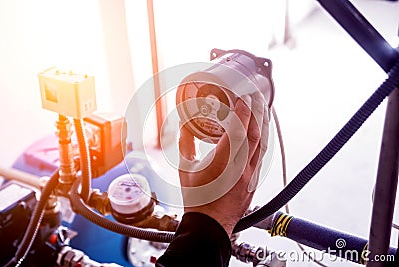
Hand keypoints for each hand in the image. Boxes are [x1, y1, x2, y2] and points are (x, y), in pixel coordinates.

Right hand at [178, 91, 268, 235]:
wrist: (209, 224)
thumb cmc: (196, 199)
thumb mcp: (185, 168)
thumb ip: (185, 143)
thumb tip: (184, 125)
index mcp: (223, 163)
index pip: (238, 131)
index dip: (243, 111)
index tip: (242, 97)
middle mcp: (241, 167)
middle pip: (255, 133)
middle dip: (257, 110)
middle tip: (255, 94)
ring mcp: (250, 174)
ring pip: (262, 143)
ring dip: (263, 122)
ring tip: (262, 106)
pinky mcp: (253, 180)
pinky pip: (262, 154)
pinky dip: (262, 138)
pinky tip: (261, 130)